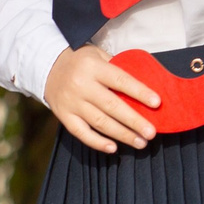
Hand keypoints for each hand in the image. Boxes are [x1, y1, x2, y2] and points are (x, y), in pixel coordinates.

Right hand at [43, 44, 161, 153]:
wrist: (46, 65)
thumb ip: (118, 68)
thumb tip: (146, 88)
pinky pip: (81, 132)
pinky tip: (113, 148)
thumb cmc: (81, 61)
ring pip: (100, 122)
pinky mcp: (63, 115)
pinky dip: (97, 142)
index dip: (139, 92)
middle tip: (151, 133)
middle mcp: (81, 85)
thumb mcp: (98, 55)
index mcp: (93, 67)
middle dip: (134, 121)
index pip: (120, 80)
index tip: (157, 103)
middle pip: (112, 106)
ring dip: (122, 135)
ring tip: (140, 142)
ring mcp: (71, 102)